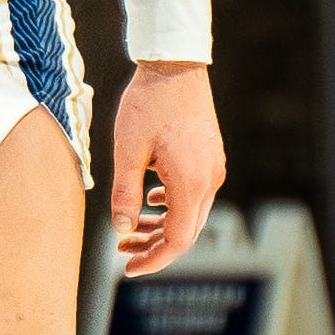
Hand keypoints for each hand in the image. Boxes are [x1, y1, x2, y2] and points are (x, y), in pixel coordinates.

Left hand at [109, 61, 225, 273]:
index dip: (154, 260)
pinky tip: (150, 200)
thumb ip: (124, 195)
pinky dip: (171, 206)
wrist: (174, 65)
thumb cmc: (148, 104)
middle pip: (185, 232)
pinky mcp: (209, 158)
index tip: (128, 269)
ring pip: (190, 214)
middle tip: (122, 253)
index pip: (177, 240)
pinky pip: (194, 195)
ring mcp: (213, 169)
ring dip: (161, 226)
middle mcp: (209, 180)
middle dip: (154, 247)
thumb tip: (122, 230)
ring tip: (130, 230)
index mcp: (190, 183)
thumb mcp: (127, 152)